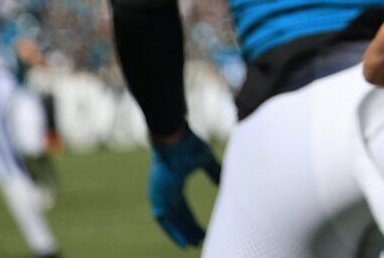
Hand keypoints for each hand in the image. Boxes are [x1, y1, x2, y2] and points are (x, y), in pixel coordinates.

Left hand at [147, 128, 219, 248]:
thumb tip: (225, 183)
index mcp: (176, 182)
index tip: (202, 230)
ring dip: (182, 233)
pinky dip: (173, 232)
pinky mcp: (158, 198)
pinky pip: (164, 221)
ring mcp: (161, 195)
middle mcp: (166, 191)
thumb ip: (214, 172)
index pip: (183, 207)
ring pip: (171, 221)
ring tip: (193, 245)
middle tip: (199, 240)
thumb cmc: (188, 144)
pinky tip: (183, 243)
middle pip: (178, 216)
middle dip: (189, 228)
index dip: (192, 219)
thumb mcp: (205, 160)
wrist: (174, 138)